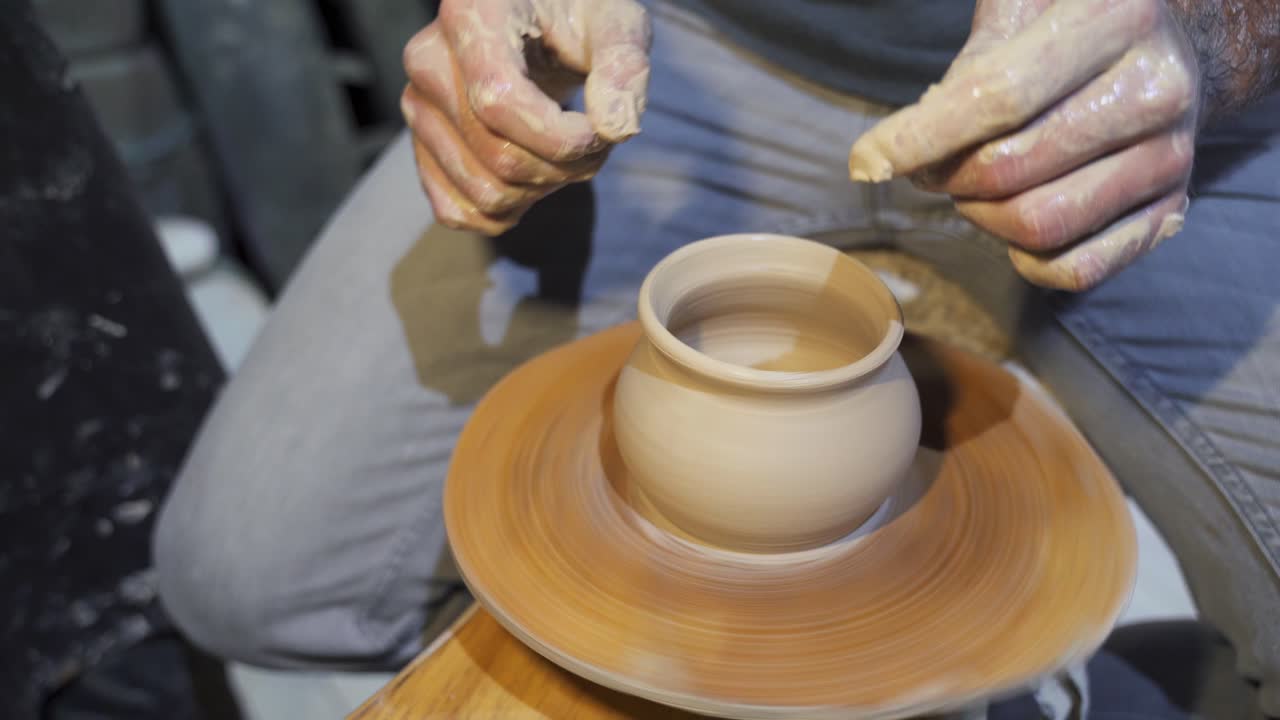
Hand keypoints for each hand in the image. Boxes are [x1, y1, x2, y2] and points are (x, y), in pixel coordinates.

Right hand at [401, 0, 650, 234]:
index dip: (560, 138)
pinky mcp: (421, 148)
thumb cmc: (578, 16)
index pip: (500, 102)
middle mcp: (428, 62)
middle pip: (498, 157)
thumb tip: (616, 127)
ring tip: (569, 150)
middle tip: (597, 139)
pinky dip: (507, 211)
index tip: (603, 131)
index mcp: (470, 16)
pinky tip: (535, 176)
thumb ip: (624, 66)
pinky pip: (458, 212)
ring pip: (485, 192)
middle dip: (566, 167)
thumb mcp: (616, 22)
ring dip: (544, 189)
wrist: (537, 22)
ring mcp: (417, 108)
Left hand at [849, 0, 1200, 290]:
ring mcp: (1171, 155)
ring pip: (1039, 226)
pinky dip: (1025, 260)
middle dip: (948, 178)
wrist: (1162, 43)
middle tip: (935, 166)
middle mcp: (1158, 87)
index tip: (868, 160)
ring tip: (975, 186)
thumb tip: (893, 153)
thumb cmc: (1064, 21)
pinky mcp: (1172, 210)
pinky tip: (1012, 221)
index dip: (920, 138)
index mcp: (1115, 15)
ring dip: (981, 217)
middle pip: (1009, 171)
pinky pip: (1076, 269)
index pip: (996, 97)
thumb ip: (966, 67)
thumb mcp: (1018, 9)